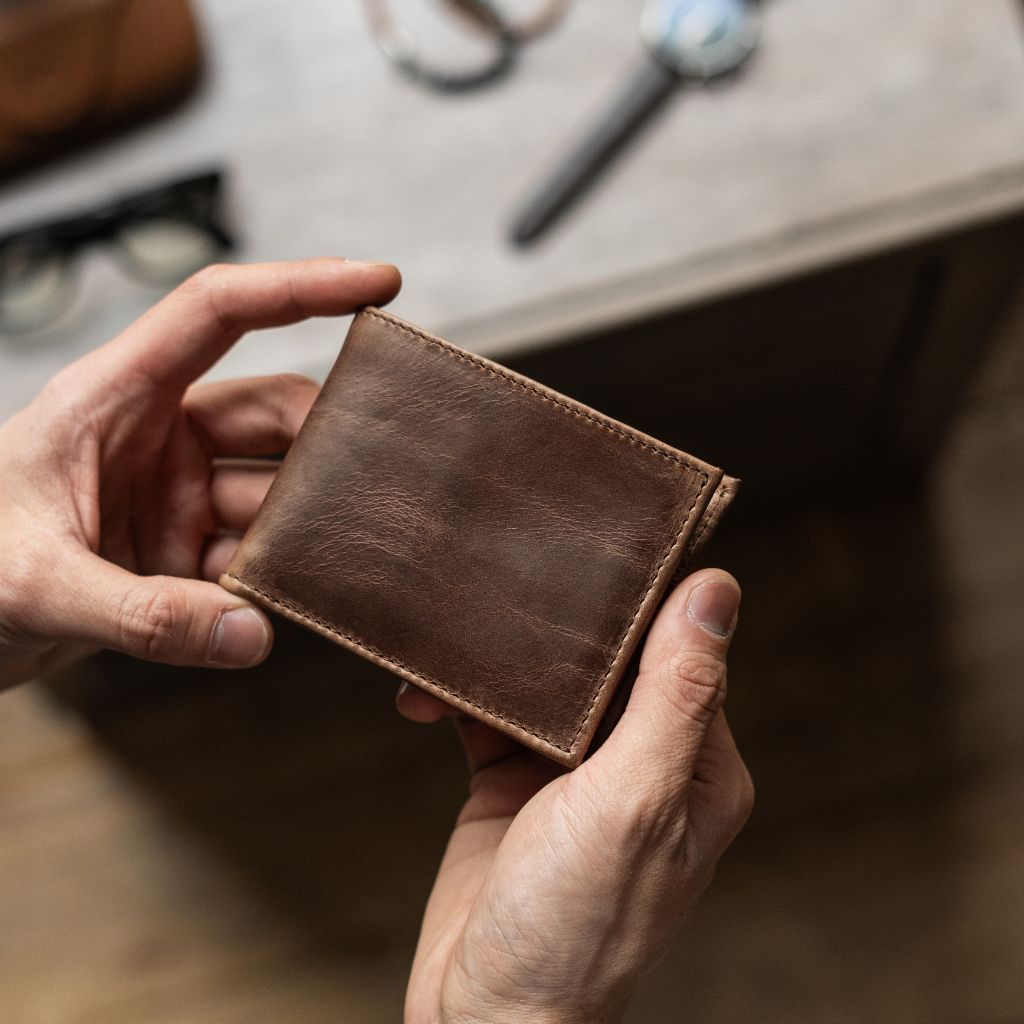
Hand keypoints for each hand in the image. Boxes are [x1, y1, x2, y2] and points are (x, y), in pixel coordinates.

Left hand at [0, 258, 400, 687]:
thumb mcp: (36, 584)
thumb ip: (143, 615)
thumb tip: (252, 634)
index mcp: (113, 397)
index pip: (218, 312)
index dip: (301, 287)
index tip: (378, 283)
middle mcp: (155, 437)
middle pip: (272, 413)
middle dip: (329, 439)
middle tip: (389, 472)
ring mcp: (175, 496)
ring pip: (274, 492)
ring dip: (310, 522)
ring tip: (358, 549)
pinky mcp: (184, 552)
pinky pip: (255, 557)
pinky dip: (283, 578)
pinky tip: (311, 596)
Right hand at [398, 569, 751, 1023]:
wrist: (485, 1017)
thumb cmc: (575, 923)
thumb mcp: (635, 799)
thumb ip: (677, 695)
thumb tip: (717, 589)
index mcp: (695, 762)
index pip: (682, 649)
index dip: (647, 595)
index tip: (606, 538)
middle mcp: (641, 761)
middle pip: (607, 658)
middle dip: (559, 620)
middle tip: (510, 567)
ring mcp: (573, 774)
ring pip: (542, 682)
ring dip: (495, 660)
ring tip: (450, 638)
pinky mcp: (513, 784)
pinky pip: (487, 716)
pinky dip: (453, 700)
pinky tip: (420, 699)